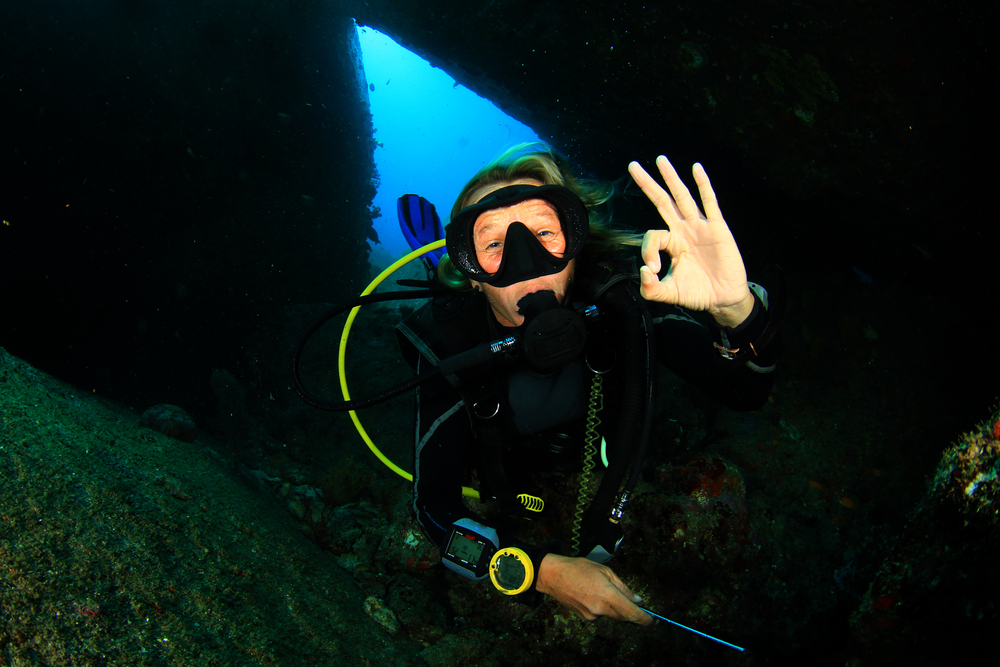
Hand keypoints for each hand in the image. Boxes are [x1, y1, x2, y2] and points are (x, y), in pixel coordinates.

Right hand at [535, 553, 652, 625]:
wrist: (553, 576)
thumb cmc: (578, 568)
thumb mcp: (605, 571)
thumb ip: (623, 587)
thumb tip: (636, 599)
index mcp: (608, 595)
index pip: (632, 613)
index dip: (644, 619)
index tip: (652, 620)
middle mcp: (601, 608)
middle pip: (623, 616)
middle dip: (628, 610)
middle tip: (629, 599)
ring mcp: (592, 614)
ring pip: (611, 614)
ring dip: (613, 606)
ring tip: (600, 589)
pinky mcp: (585, 617)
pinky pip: (599, 614)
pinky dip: (601, 606)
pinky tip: (591, 594)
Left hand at [628, 156, 753, 327]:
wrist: (723, 299)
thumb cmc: (697, 294)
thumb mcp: (668, 294)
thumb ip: (651, 289)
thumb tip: (644, 270)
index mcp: (671, 243)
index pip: (652, 235)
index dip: (648, 250)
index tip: (653, 270)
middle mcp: (683, 230)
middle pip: (662, 201)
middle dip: (648, 184)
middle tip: (633, 165)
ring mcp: (700, 227)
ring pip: (682, 197)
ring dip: (671, 178)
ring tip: (660, 159)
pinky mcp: (717, 228)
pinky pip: (710, 203)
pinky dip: (704, 185)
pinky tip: (696, 168)